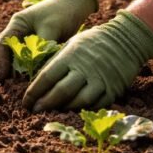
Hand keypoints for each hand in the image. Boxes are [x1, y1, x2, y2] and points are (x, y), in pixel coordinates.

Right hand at [0, 0, 97, 80]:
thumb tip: (35, 68)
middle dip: (4, 70)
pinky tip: (30, 82)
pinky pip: (29, 61)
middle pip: (5, 53)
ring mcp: (27, 40)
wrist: (75, 5)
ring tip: (16, 88)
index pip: (1, 44)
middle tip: (5, 87)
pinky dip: (28, 70)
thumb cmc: (61, 12)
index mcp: (17, 24)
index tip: (0, 77)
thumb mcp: (51, 27)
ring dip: (16, 72)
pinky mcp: (37, 47)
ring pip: (17, 59)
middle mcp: (19, 33)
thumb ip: (42, 47)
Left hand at [23, 11, 152, 111]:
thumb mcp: (72, 44)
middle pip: (61, 92)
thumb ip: (57, 62)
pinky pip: (95, 105)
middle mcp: (85, 68)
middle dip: (45, 104)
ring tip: (53, 112)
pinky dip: (82, 110)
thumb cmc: (93, 42)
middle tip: (34, 111)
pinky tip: (72, 111)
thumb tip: (37, 81)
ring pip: (78, 101)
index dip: (34, 92)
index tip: (25, 102)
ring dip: (63, 109)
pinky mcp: (113, 90)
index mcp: (71, 56)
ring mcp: (100, 80)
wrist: (127, 39)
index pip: (47, 77)